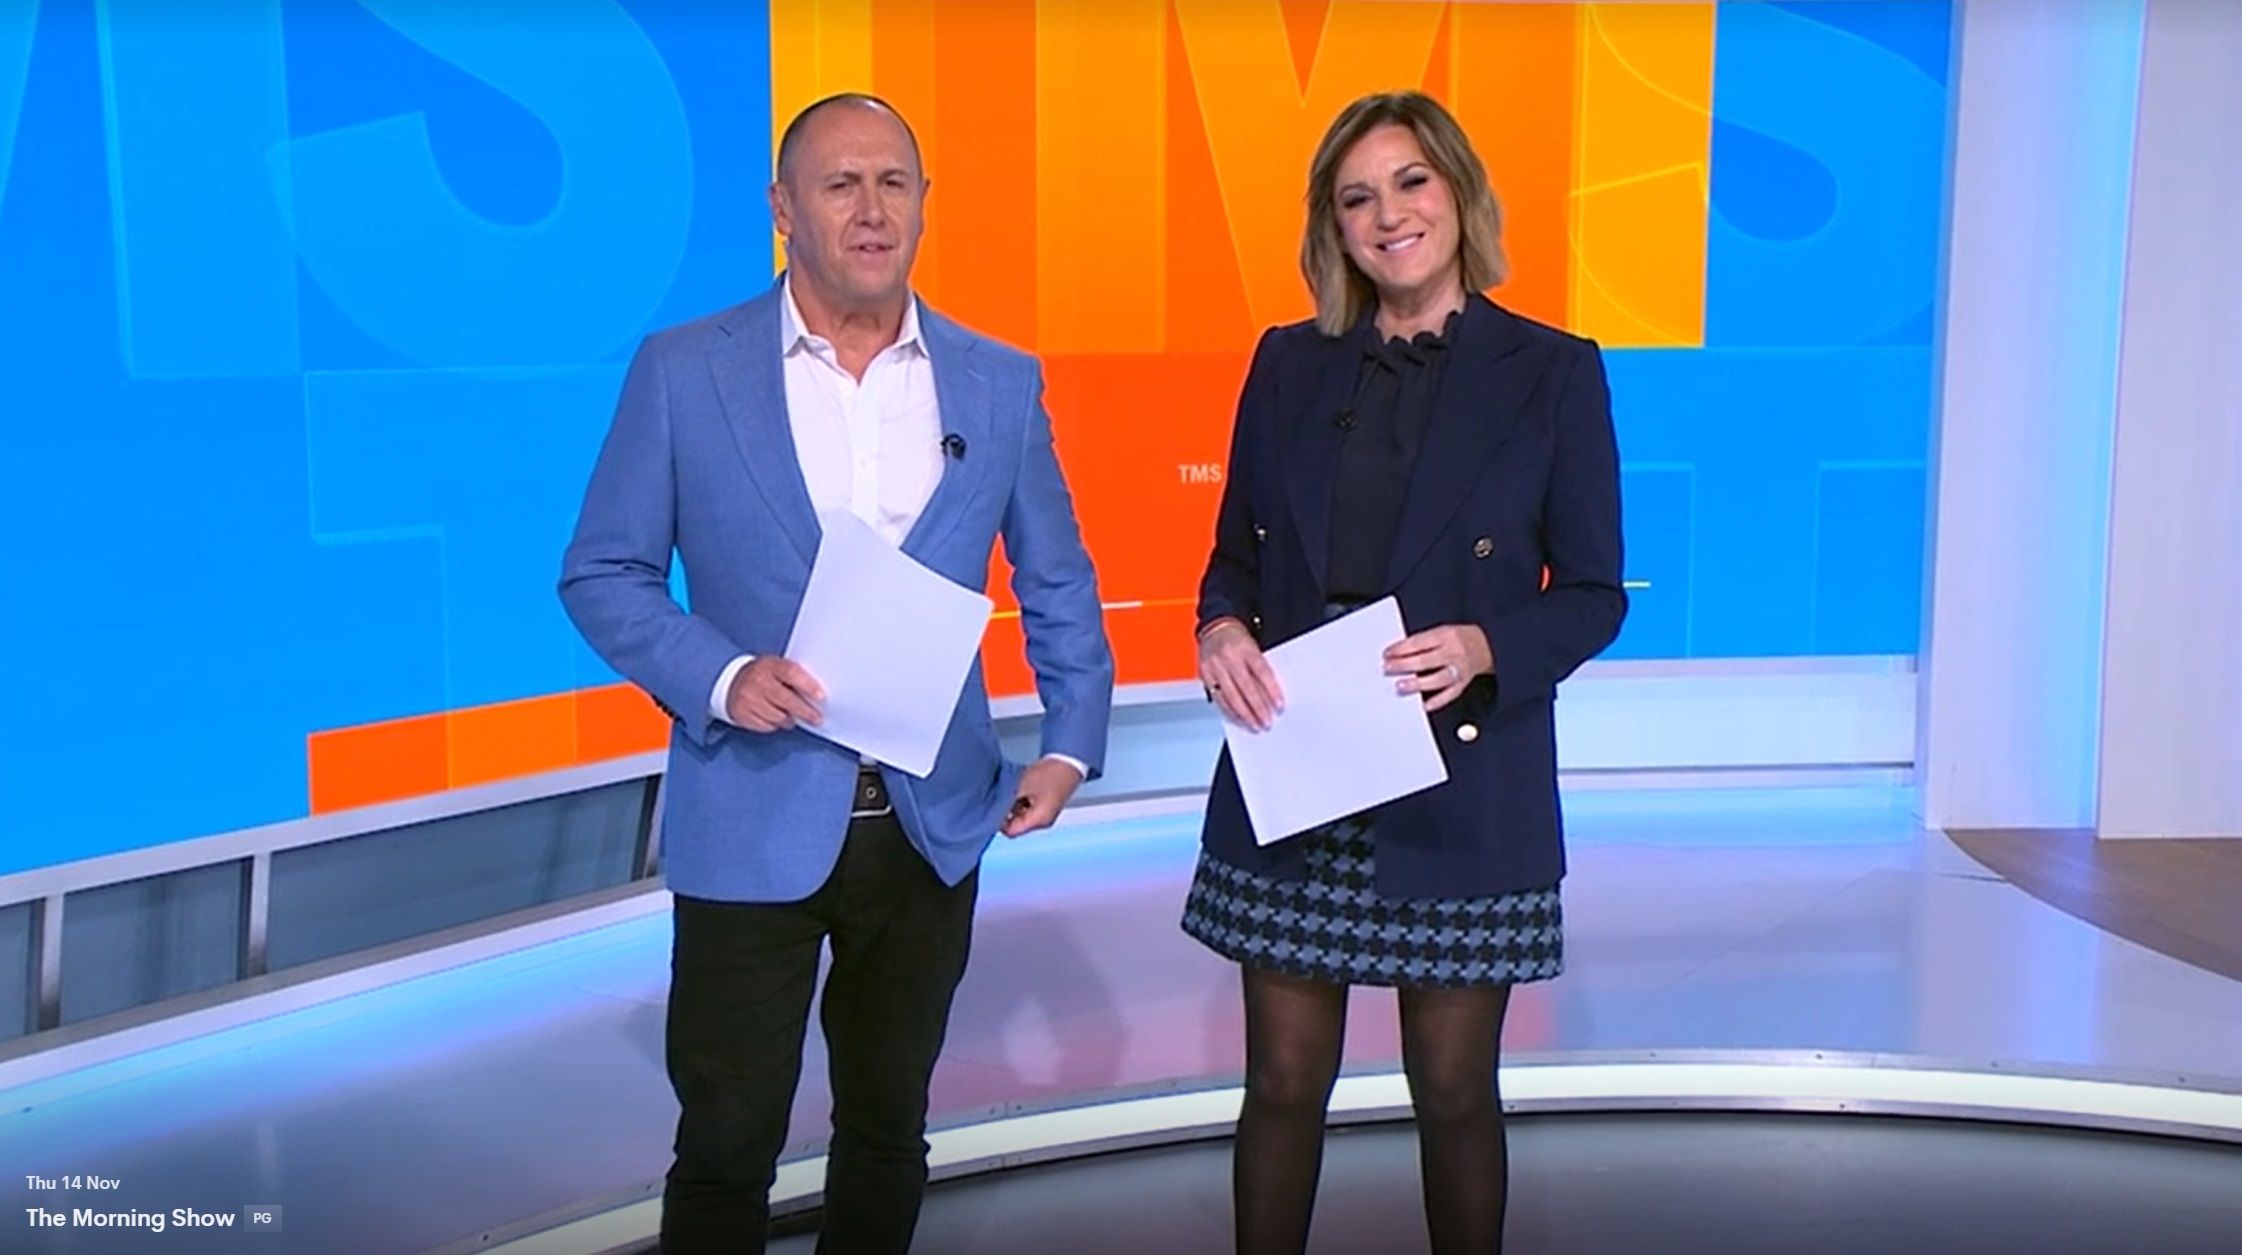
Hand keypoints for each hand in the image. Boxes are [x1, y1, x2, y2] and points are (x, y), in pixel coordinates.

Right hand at [724, 656, 825, 731]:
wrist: (730, 682)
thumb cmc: (762, 675)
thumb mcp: (775, 667)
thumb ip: (793, 676)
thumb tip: (817, 694)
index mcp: (769, 665)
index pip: (791, 673)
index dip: (808, 686)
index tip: (821, 697)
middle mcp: (757, 681)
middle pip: (786, 700)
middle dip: (805, 712)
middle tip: (817, 718)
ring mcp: (748, 698)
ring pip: (777, 717)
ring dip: (789, 720)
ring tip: (794, 717)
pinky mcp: (741, 714)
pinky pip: (766, 726)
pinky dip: (775, 725)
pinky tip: (776, 719)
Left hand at [1002, 758, 1083, 837]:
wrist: (1068, 761)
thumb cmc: (1051, 773)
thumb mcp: (1022, 786)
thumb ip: (1006, 800)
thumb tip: (993, 808)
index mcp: (1039, 820)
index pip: (1011, 831)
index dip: (1000, 821)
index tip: (994, 807)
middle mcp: (1043, 821)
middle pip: (1016, 824)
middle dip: (1008, 811)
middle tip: (1004, 795)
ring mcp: (1045, 814)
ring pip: (1021, 815)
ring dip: (1015, 804)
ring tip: (1015, 789)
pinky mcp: (1046, 805)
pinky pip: (1028, 808)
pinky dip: (1022, 800)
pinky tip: (1022, 788)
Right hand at [1197, 617, 1283, 731]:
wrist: (1215, 627)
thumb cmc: (1237, 638)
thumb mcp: (1254, 646)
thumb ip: (1260, 668)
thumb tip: (1271, 694)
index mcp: (1246, 648)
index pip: (1262, 672)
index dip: (1272, 691)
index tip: (1279, 705)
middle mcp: (1229, 657)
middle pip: (1246, 687)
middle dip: (1258, 708)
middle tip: (1267, 722)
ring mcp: (1215, 666)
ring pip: (1231, 696)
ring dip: (1244, 714)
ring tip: (1254, 725)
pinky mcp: (1205, 674)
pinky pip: (1218, 697)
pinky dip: (1229, 710)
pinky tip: (1238, 718)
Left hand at [1384, 623, 1492, 713]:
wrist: (1488, 645)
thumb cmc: (1461, 638)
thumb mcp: (1442, 631)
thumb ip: (1423, 641)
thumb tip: (1399, 654)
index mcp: (1446, 636)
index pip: (1419, 642)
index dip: (1401, 648)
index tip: (1387, 654)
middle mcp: (1454, 652)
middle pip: (1426, 660)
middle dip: (1404, 665)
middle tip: (1388, 668)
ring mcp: (1460, 669)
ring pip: (1437, 678)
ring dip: (1418, 684)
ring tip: (1401, 686)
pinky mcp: (1464, 683)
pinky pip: (1450, 694)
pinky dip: (1437, 701)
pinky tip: (1424, 705)